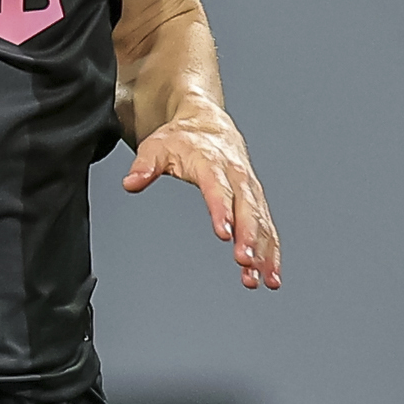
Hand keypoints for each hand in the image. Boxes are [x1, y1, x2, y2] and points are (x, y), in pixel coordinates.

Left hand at [123, 107, 281, 291]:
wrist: (209, 124)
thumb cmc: (183, 139)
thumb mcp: (157, 147)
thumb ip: (145, 165)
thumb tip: (131, 181)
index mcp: (213, 163)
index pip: (219, 189)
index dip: (223, 211)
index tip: (225, 234)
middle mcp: (238, 177)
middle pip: (247, 208)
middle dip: (249, 236)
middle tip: (245, 262)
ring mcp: (250, 190)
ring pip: (262, 222)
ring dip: (264, 251)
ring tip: (262, 278)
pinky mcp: (256, 202)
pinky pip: (267, 228)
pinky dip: (271, 251)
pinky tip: (270, 276)